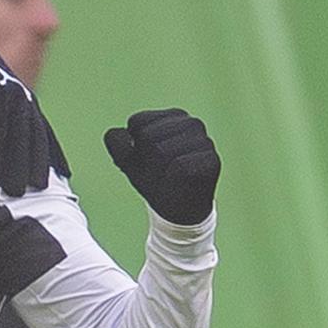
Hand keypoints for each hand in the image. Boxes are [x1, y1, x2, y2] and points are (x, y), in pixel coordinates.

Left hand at [104, 109, 220, 225]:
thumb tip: (117, 132)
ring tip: (170, 178)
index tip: (148, 160)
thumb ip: (117, 143)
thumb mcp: (128, 160)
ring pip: (161, 150)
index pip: (137, 122)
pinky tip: (182, 183)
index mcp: (171, 116)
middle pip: (147, 136)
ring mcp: (204, 141)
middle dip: (146, 159)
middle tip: (160, 172)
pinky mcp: (211, 161)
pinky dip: (172, 179)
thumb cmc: (155, 180)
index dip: (135, 147)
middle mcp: (191, 123)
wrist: (179, 211)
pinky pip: (179, 166)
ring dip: (158, 171)